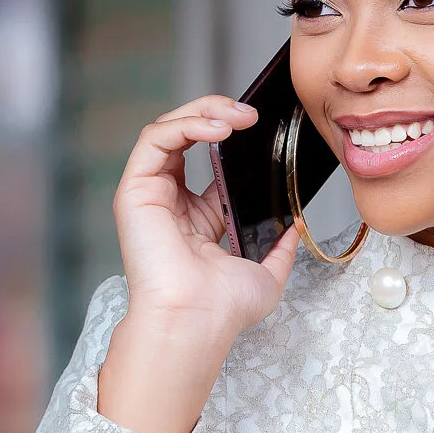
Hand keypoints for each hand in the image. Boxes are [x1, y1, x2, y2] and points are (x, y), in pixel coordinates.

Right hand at [96, 95, 299, 432]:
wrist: (198, 321)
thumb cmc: (223, 308)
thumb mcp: (267, 272)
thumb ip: (281, 246)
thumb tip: (298, 223)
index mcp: (196, 216)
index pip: (207, 157)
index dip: (232, 134)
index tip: (262, 128)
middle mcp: (169, 200)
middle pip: (186, 134)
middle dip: (218, 113)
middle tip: (251, 114)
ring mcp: (150, 193)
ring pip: (167, 129)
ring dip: (203, 111)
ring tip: (237, 115)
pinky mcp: (135, 190)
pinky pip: (154, 138)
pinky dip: (185, 123)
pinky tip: (218, 128)